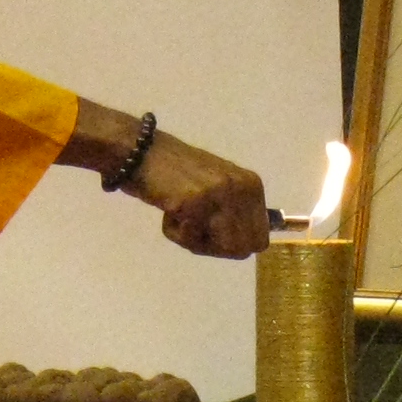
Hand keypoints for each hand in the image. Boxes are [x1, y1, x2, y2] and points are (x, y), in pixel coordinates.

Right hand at [130, 130, 269, 258]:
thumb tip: (250, 246)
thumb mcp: (219, 188)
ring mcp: (221, 194)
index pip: (259, 240)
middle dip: (215, 247)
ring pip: (222, 248)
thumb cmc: (176, 175)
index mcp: (252, 185)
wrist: (142, 152)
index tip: (210, 231)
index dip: (233, 245)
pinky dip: (176, 233)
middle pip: (242, 248)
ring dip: (196, 241)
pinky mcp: (196, 201)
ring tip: (181, 217)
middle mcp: (243, 188)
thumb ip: (236, 213)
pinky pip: (192, 240)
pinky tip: (169, 210)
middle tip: (192, 226)